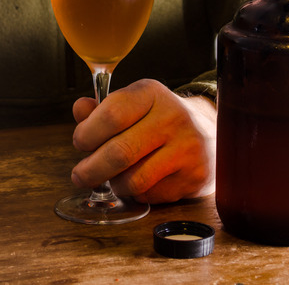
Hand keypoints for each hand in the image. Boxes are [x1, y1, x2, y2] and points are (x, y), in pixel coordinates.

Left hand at [70, 79, 216, 203]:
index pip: (112, 114)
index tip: (81, 143)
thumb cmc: (157, 119)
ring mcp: (187, 148)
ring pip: (134, 180)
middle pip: (120, 152)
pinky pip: (151, 194)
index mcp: (151, 94)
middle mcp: (173, 117)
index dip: (87, 133)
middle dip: (91, 169)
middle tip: (80, 175)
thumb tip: (80, 109)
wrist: (207, 132)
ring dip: (115, 184)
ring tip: (114, 178)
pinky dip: (137, 193)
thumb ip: (101, 110)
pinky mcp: (194, 176)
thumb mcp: (131, 105)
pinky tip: (141, 181)